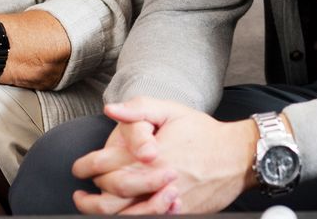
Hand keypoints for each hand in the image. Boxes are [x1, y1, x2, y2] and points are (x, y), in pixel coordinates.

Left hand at [73, 97, 256, 214]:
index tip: (78, 169)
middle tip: (80, 197)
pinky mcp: (179, 212)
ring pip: (127, 214)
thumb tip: (110, 110)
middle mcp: (155, 180)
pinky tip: (125, 213)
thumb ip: (138, 109)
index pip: (106, 166)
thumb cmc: (204, 132)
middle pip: (111, 196)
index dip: (86, 168)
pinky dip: (134, 218)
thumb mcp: (171, 111)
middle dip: (89, 199)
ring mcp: (168, 200)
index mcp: (149, 155)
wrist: (238, 156)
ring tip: (93, 208)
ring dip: (105, 213)